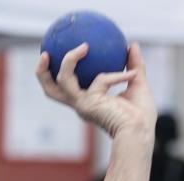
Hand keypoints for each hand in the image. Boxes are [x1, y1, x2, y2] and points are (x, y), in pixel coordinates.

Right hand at [35, 42, 156, 139]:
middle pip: (50, 90)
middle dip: (42, 71)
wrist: (140, 133)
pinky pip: (100, 80)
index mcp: (88, 101)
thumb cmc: (141, 116)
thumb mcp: (137, 83)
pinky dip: (116, 76)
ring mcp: (82, 104)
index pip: (68, 87)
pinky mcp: (88, 103)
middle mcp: (80, 104)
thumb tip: (131, 44)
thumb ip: (133, 64)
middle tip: (46, 52)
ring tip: (82, 47)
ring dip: (69, 60)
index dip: (63, 70)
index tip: (72, 52)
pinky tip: (131, 74)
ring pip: (61, 80)